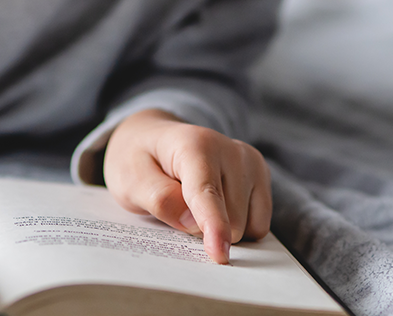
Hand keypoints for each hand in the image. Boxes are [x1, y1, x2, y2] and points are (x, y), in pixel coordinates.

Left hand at [103, 109, 271, 263]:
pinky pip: (259, 224)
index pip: (207, 193)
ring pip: (248, 226)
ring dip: (221, 228)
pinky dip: (239, 227)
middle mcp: (231, 150)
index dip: (214, 226)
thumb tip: (194, 224)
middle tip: (179, 210)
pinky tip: (217, 208)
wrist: (155, 139)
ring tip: (196, 204)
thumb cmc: (141, 161)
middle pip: (231, 219)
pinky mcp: (261, 175)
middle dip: (205, 230)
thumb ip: (159, 199)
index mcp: (195, 145)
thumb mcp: (130, 181)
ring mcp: (250, 162)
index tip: (220, 253)